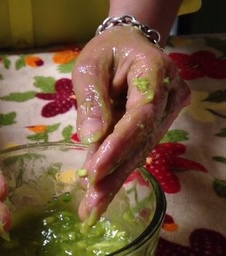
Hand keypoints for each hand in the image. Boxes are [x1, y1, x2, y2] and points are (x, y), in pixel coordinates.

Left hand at [72, 26, 190, 224]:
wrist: (127, 46)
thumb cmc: (106, 52)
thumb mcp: (89, 67)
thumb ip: (92, 100)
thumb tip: (91, 138)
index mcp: (154, 70)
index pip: (140, 115)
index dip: (118, 146)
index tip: (94, 172)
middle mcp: (169, 95)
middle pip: (142, 140)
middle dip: (114, 175)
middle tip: (92, 206)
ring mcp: (167, 112)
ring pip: (140, 151)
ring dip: (115, 180)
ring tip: (92, 208)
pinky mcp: (158, 124)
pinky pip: (138, 149)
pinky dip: (117, 170)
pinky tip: (101, 193)